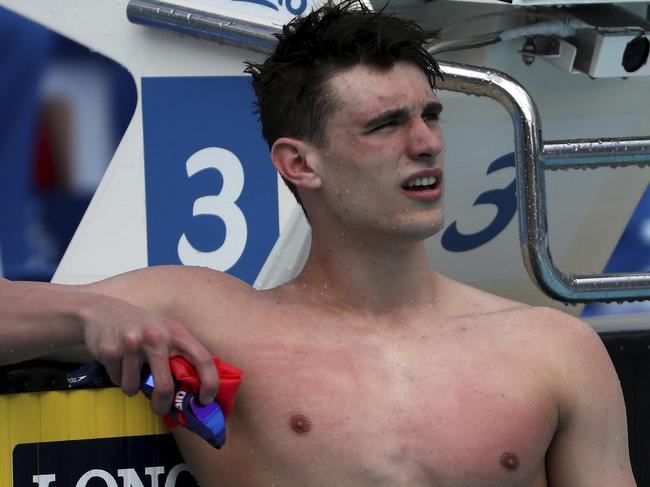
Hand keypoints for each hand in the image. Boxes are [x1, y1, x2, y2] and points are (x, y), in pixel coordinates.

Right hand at [81, 295, 218, 414]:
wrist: (102, 311)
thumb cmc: (141, 326)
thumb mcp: (166, 331)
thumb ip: (180, 354)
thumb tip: (194, 388)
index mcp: (176, 333)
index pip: (203, 359)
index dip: (210, 383)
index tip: (206, 400)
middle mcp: (157, 337)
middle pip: (165, 385)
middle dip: (162, 404)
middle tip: (161, 409)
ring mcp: (133, 344)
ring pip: (133, 387)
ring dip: (132, 387)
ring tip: (131, 371)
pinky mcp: (111, 351)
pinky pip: (117, 380)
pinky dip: (118, 378)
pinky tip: (118, 361)